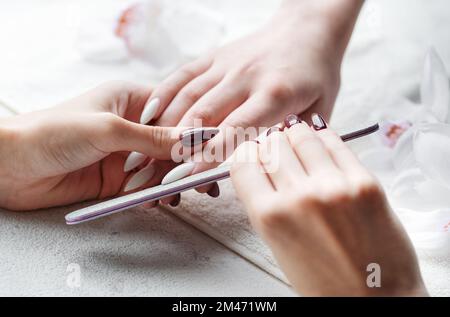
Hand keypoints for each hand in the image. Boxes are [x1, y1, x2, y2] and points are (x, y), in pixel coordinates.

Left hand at [0, 81, 188, 210]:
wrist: (11, 165)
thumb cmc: (52, 132)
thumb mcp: (108, 129)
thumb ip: (152, 138)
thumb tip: (193, 140)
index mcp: (130, 100)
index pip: (175, 112)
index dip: (195, 130)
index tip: (213, 148)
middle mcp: (131, 126)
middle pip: (172, 144)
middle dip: (187, 161)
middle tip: (204, 180)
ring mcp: (125, 154)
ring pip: (161, 168)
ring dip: (172, 182)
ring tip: (182, 194)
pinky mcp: (117, 179)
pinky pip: (145, 187)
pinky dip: (154, 195)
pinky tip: (158, 201)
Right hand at [124, 0, 362, 200]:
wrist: (308, 28)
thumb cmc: (316, 74)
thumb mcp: (320, 110)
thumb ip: (294, 140)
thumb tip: (266, 167)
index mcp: (276, 93)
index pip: (237, 129)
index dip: (211, 153)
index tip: (189, 176)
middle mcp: (245, 78)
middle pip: (203, 116)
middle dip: (177, 148)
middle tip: (159, 174)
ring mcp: (226, 65)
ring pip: (187, 98)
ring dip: (164, 128)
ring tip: (145, 152)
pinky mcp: (213, 56)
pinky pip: (181, 76)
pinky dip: (162, 95)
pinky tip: (148, 116)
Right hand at [230, 114, 426, 295]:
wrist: (375, 298)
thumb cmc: (325, 282)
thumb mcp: (278, 246)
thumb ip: (265, 204)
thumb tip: (260, 169)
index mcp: (270, 218)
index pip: (243, 162)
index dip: (245, 155)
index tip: (252, 156)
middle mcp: (299, 197)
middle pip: (271, 144)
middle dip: (269, 146)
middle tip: (277, 152)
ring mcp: (334, 186)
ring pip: (301, 135)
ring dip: (294, 136)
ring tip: (298, 145)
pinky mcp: (364, 181)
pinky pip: (335, 142)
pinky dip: (322, 139)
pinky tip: (320, 145)